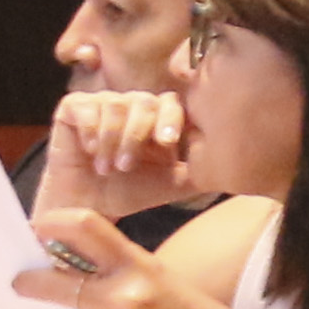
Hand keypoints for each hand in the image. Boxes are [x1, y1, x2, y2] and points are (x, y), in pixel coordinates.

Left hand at [9, 205, 253, 308]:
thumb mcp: (161, 281)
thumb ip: (118, 272)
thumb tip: (66, 264)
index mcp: (139, 266)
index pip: (83, 227)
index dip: (52, 224)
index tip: (37, 230)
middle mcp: (122, 298)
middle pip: (50, 281)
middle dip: (29, 284)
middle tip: (21, 285)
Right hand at [37, 85, 191, 221]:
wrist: (87, 207)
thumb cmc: (129, 193)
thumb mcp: (172, 184)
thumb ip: (200, 170)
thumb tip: (235, 165)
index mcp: (157, 120)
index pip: (170, 104)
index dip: (169, 119)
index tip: (166, 142)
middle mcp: (131, 106)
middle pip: (143, 101)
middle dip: (136, 135)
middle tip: (126, 166)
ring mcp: (102, 103)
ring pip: (115, 105)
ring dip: (111, 139)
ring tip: (106, 167)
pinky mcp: (73, 108)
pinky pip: (86, 107)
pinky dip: (90, 131)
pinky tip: (88, 151)